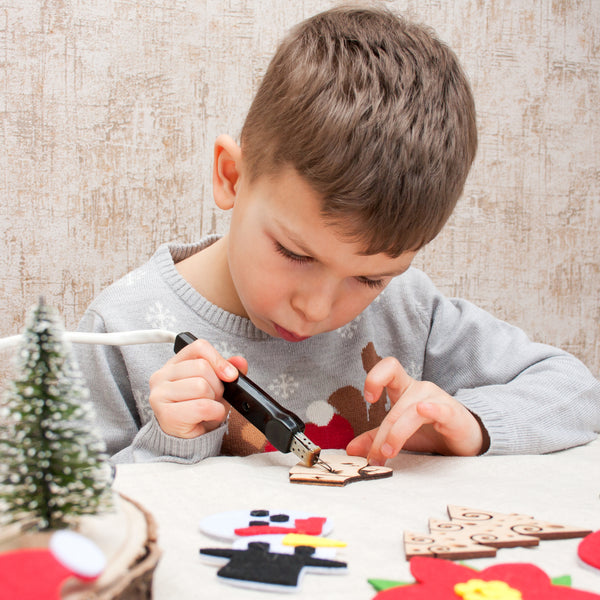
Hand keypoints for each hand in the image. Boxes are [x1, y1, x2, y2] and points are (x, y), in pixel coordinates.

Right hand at [148, 338, 247, 438]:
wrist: (188, 440)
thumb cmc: (199, 410)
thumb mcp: (216, 386)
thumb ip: (227, 371)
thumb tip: (240, 362)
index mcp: (174, 364)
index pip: (198, 347)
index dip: (218, 359)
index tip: (230, 374)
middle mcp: (161, 376)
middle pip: (202, 367)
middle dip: (217, 385)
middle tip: (212, 398)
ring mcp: (160, 394)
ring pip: (201, 386)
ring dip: (214, 401)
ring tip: (207, 408)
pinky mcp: (166, 414)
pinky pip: (202, 407)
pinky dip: (214, 413)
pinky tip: (207, 417)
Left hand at [346, 357, 486, 464]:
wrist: (466, 441)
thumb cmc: (432, 432)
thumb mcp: (399, 435)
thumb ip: (375, 438)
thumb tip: (351, 448)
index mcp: (405, 389)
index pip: (390, 368)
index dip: (375, 377)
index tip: (369, 398)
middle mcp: (420, 389)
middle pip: (395, 407)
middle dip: (382, 435)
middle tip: (374, 457)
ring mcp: (437, 399)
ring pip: (410, 411)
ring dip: (396, 434)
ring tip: (388, 454)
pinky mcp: (453, 413)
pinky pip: (440, 408)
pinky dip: (431, 409)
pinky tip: (423, 411)